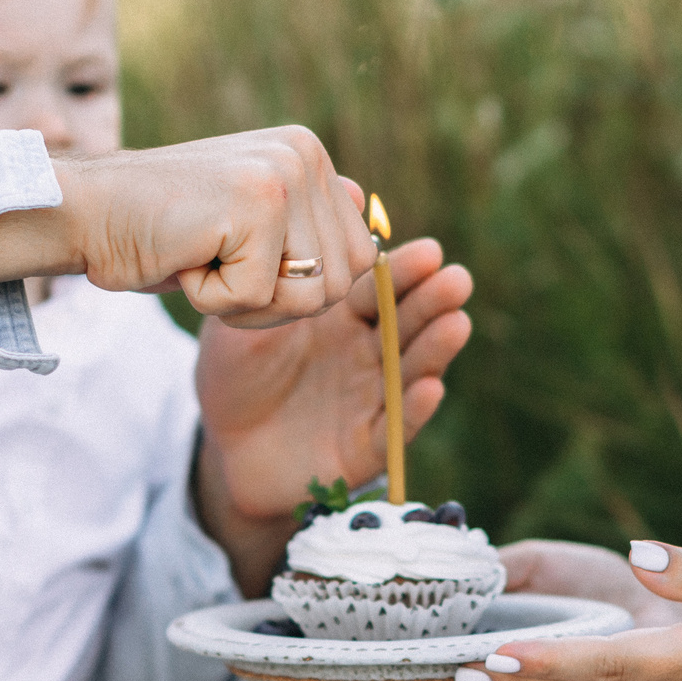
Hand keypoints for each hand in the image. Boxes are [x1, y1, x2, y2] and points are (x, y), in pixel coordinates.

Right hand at [58, 127, 376, 328]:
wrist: (83, 212)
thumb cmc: (161, 231)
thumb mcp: (245, 224)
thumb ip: (304, 220)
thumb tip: (369, 212)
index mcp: (309, 156)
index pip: (358, 258)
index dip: (300, 287)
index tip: (242, 261)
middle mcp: (305, 154)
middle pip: (342, 281)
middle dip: (279, 302)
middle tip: (219, 269)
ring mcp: (284, 173)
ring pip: (311, 296)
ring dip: (249, 305)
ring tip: (204, 261)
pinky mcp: (256, 203)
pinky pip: (258, 297)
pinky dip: (212, 301)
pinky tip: (183, 258)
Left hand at [196, 236, 473, 521]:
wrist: (225, 447)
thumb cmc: (234, 373)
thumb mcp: (243, 322)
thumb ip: (275, 280)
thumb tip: (305, 233)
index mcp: (340, 317)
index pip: (377, 288)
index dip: (405, 271)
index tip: (430, 252)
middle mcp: (365, 353)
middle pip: (405, 324)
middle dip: (433, 301)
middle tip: (456, 280)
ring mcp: (370, 399)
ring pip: (410, 371)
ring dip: (436, 349)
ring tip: (456, 323)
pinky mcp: (367, 447)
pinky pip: (393, 428)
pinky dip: (412, 409)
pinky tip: (429, 388)